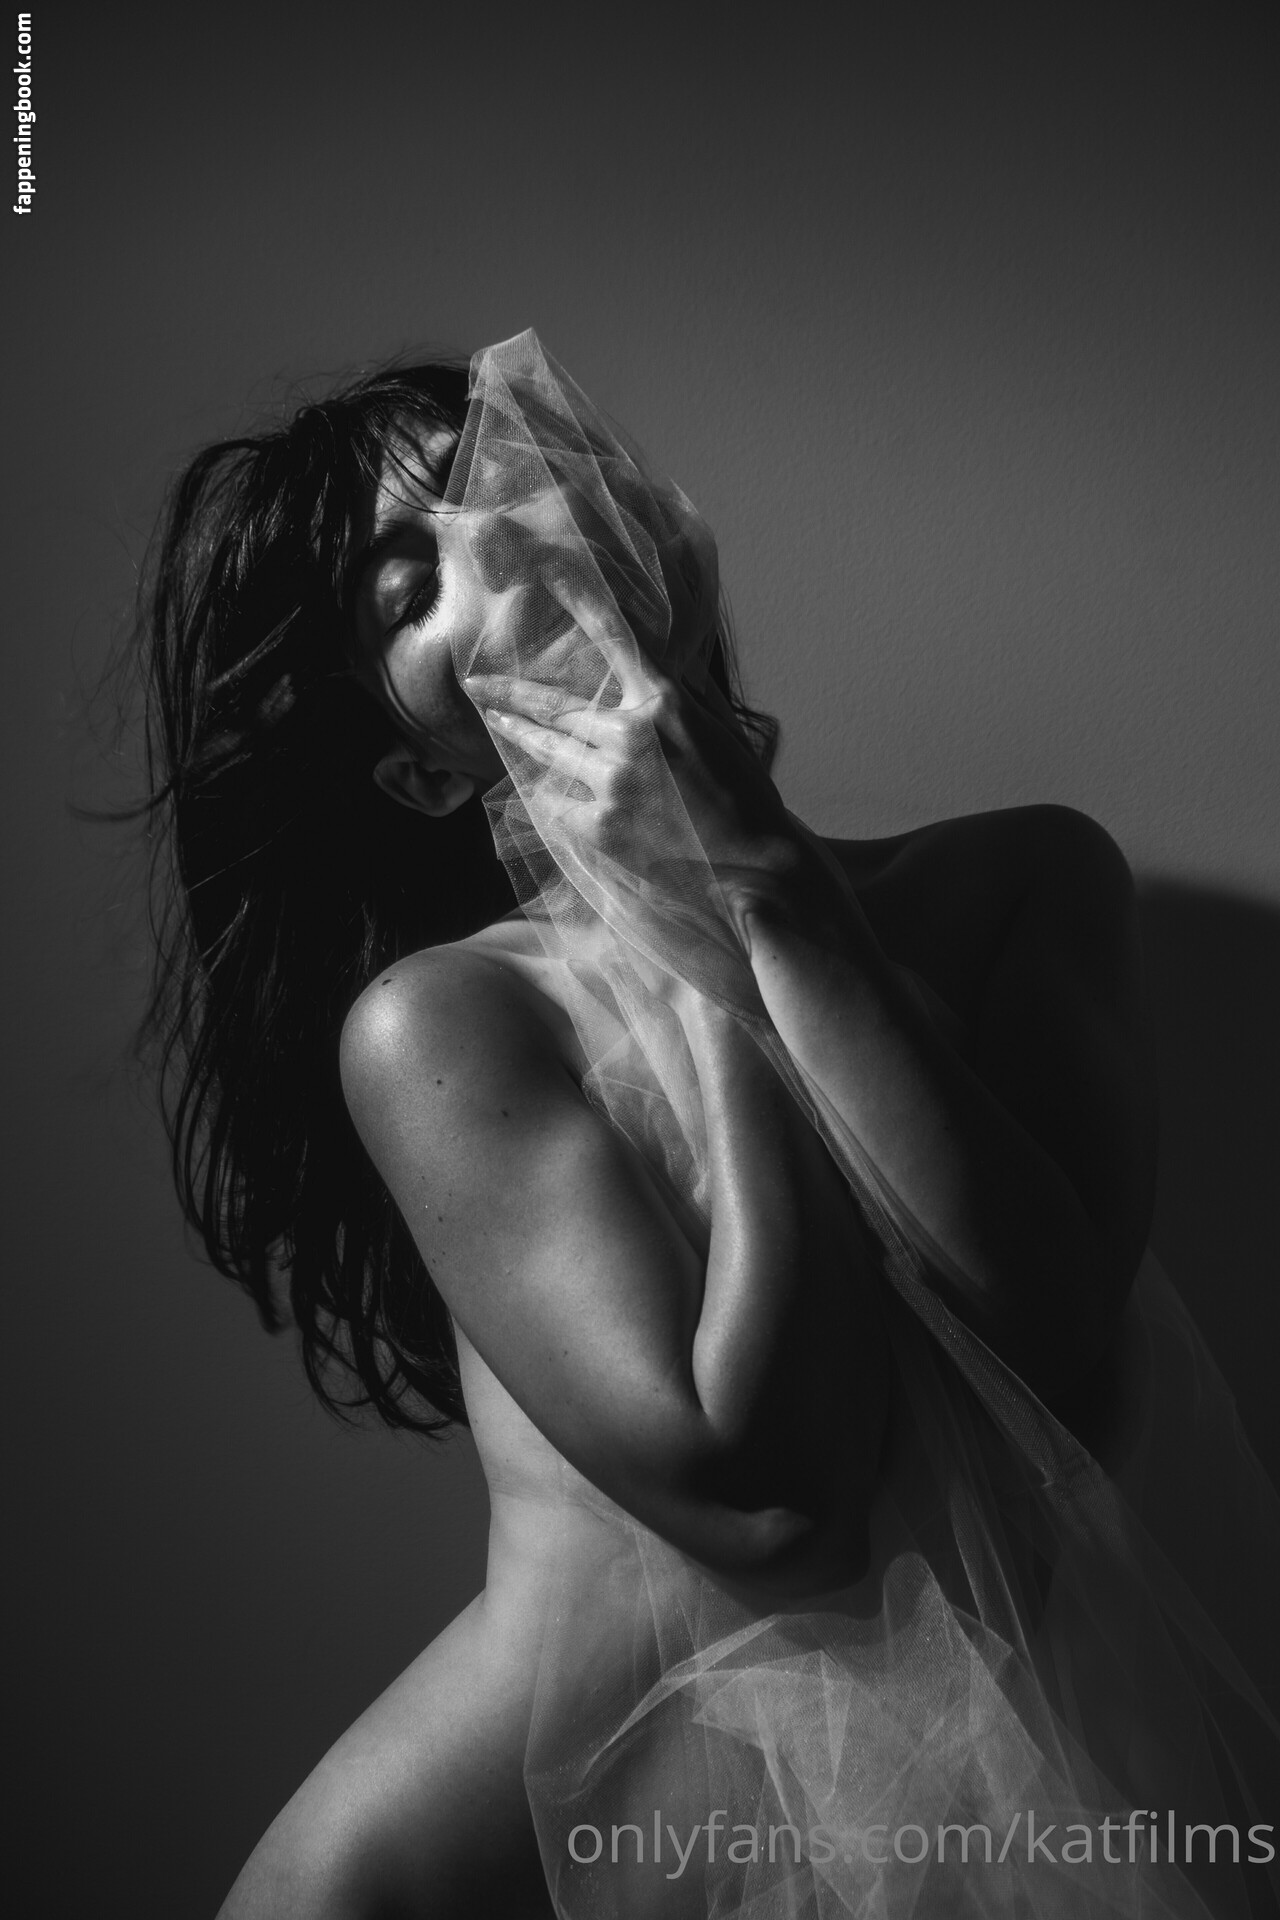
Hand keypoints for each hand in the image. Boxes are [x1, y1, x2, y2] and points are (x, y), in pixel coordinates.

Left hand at [463, 580, 799, 920]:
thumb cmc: (742, 795)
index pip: (616, 637)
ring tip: (495, 723)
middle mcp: (633, 736)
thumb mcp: (716, 730)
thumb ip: (676, 698)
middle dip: (509, 695)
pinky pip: (559, 802)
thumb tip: (647, 671)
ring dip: (517, 736)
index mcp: (667, 703)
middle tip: (476, 683)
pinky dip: (551, 795)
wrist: (754, 863)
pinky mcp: (601, 827)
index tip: (550, 571)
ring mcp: (613, 783)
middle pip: (555, 707)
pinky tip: (539, 792)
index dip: (580, 600)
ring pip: (548, 751)